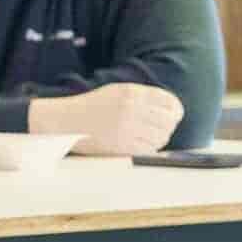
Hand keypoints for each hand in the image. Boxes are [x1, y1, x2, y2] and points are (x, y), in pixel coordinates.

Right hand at [30, 81, 185, 156]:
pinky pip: (149, 149)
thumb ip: (142, 96)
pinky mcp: (122, 146)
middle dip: (169, 125)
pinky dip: (151, 148)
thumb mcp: (117, 91)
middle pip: (168, 120)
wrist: (66, 121)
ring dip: (160, 137)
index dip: (175, 109)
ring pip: (161, 136)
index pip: (168, 101)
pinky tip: (144, 144)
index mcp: (131, 93)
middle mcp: (131, 109)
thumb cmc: (93, 106)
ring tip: (151, 135)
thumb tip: (171, 108)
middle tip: (164, 127)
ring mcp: (127, 128)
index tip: (175, 114)